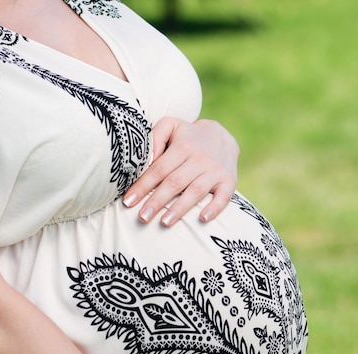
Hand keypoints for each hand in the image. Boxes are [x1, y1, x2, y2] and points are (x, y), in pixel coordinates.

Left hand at [123, 117, 238, 225]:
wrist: (222, 136)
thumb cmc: (188, 136)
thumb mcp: (171, 126)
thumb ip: (155, 137)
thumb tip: (147, 159)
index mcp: (183, 146)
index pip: (158, 169)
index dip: (143, 186)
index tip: (128, 202)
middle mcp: (200, 159)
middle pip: (175, 182)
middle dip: (157, 201)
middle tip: (142, 218)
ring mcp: (215, 171)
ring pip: (196, 191)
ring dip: (180, 208)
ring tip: (164, 223)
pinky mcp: (229, 181)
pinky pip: (224, 197)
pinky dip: (215, 208)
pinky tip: (202, 219)